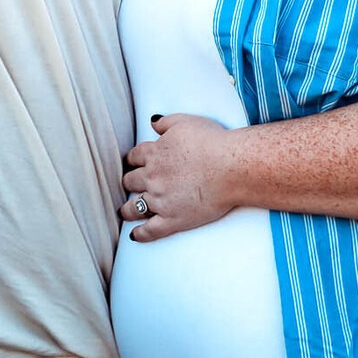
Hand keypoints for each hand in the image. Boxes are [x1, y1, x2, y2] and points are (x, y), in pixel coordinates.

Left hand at [119, 114, 240, 240]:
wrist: (231, 167)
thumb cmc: (213, 142)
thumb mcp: (185, 122)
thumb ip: (165, 123)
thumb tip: (153, 123)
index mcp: (154, 154)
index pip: (134, 157)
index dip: (133, 160)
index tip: (133, 163)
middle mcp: (152, 177)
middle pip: (131, 181)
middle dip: (129, 182)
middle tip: (130, 185)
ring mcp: (160, 200)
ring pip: (134, 206)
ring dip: (128, 209)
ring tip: (125, 211)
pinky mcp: (172, 219)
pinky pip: (150, 230)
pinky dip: (140, 234)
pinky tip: (135, 235)